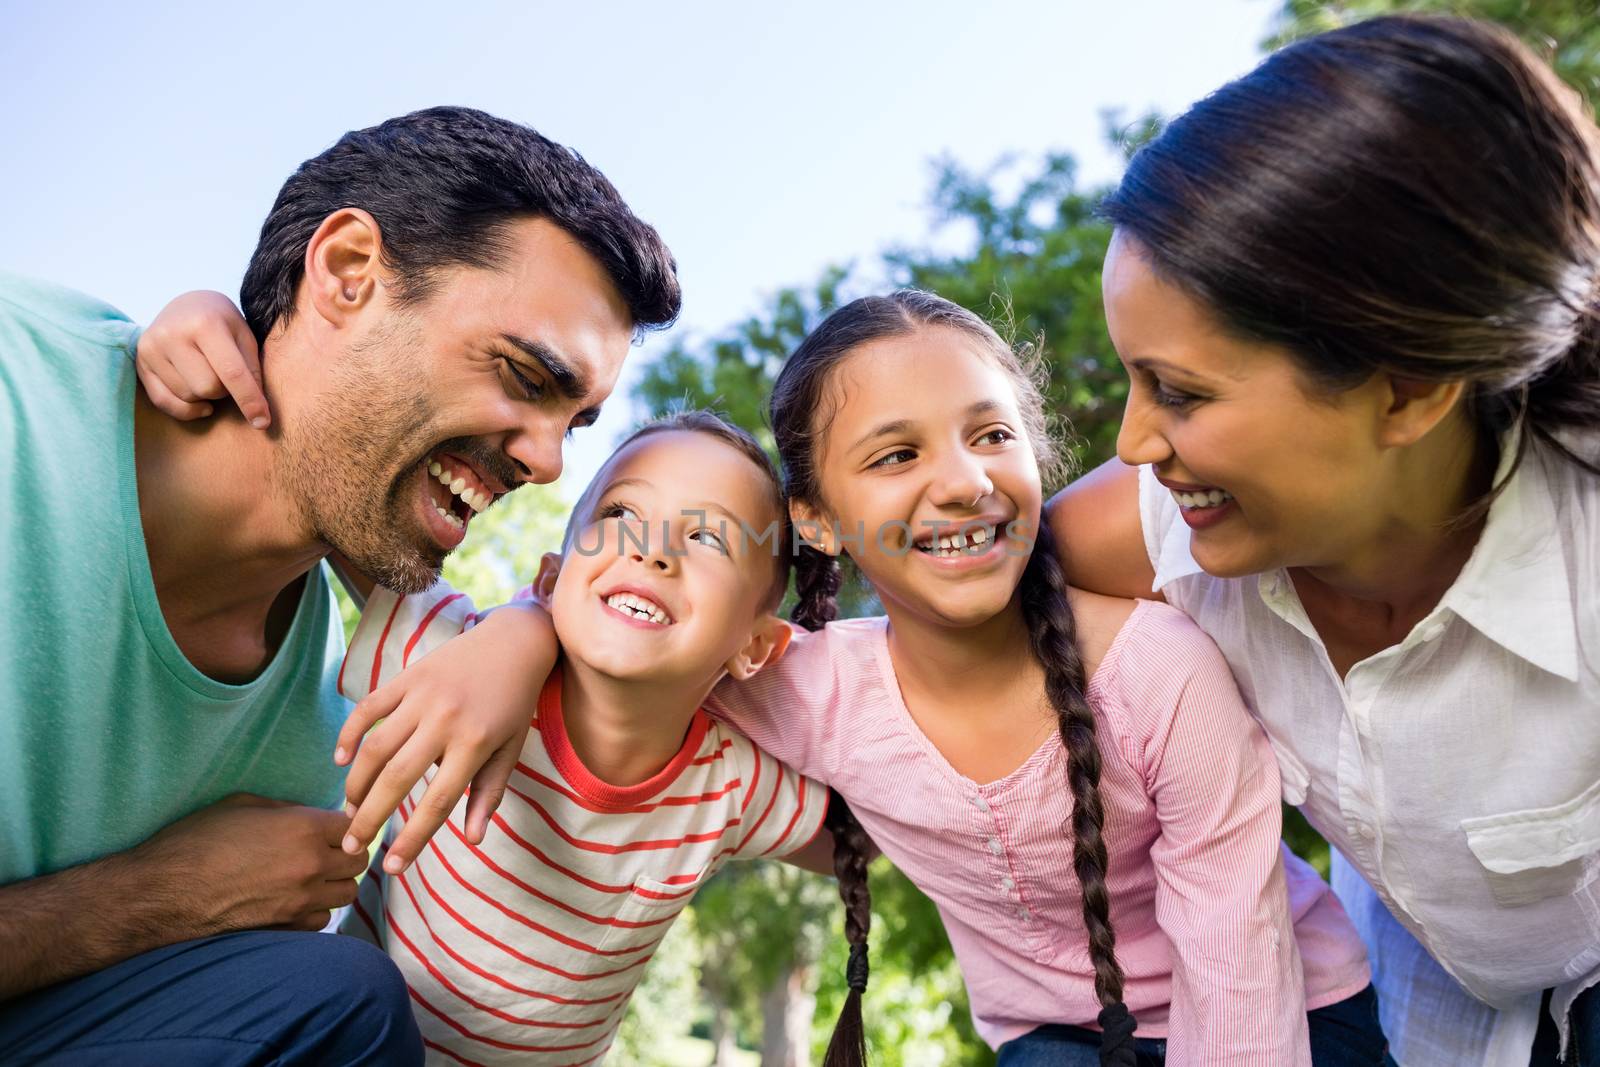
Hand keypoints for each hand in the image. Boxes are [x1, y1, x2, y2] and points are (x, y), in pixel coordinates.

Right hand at [131, 794, 366, 933]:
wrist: (160, 893)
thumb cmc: (194, 841)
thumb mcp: (242, 805)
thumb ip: (286, 810)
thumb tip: (310, 816)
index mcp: (303, 828)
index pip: (353, 825)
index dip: (345, 824)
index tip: (334, 827)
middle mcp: (311, 865)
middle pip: (358, 861)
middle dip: (347, 853)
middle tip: (328, 851)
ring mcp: (301, 901)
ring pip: (346, 893)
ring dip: (335, 884)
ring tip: (312, 877)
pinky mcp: (286, 928)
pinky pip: (322, 921)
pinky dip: (315, 911)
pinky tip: (296, 901)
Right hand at [135, 290, 269, 428]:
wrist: (186, 305)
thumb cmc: (222, 322)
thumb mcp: (244, 335)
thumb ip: (252, 370)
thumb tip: (257, 412)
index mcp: (205, 323)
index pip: (231, 372)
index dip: (250, 400)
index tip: (262, 422)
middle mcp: (172, 334)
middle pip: (208, 388)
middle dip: (225, 390)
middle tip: (226, 375)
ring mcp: (151, 348)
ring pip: (189, 397)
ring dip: (206, 396)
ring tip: (208, 373)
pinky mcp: (140, 363)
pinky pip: (165, 403)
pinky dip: (187, 410)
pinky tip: (201, 402)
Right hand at [336, 602, 556, 873]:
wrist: (513, 643)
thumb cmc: (514, 705)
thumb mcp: (510, 751)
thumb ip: (488, 795)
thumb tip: (472, 840)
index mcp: (475, 744)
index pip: (437, 803)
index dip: (413, 839)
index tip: (392, 868)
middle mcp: (445, 721)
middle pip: (396, 779)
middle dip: (369, 818)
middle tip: (350, 846)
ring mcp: (423, 696)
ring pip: (375, 747)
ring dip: (356, 783)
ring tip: (348, 810)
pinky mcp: (407, 676)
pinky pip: (369, 708)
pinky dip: (349, 734)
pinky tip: (340, 761)